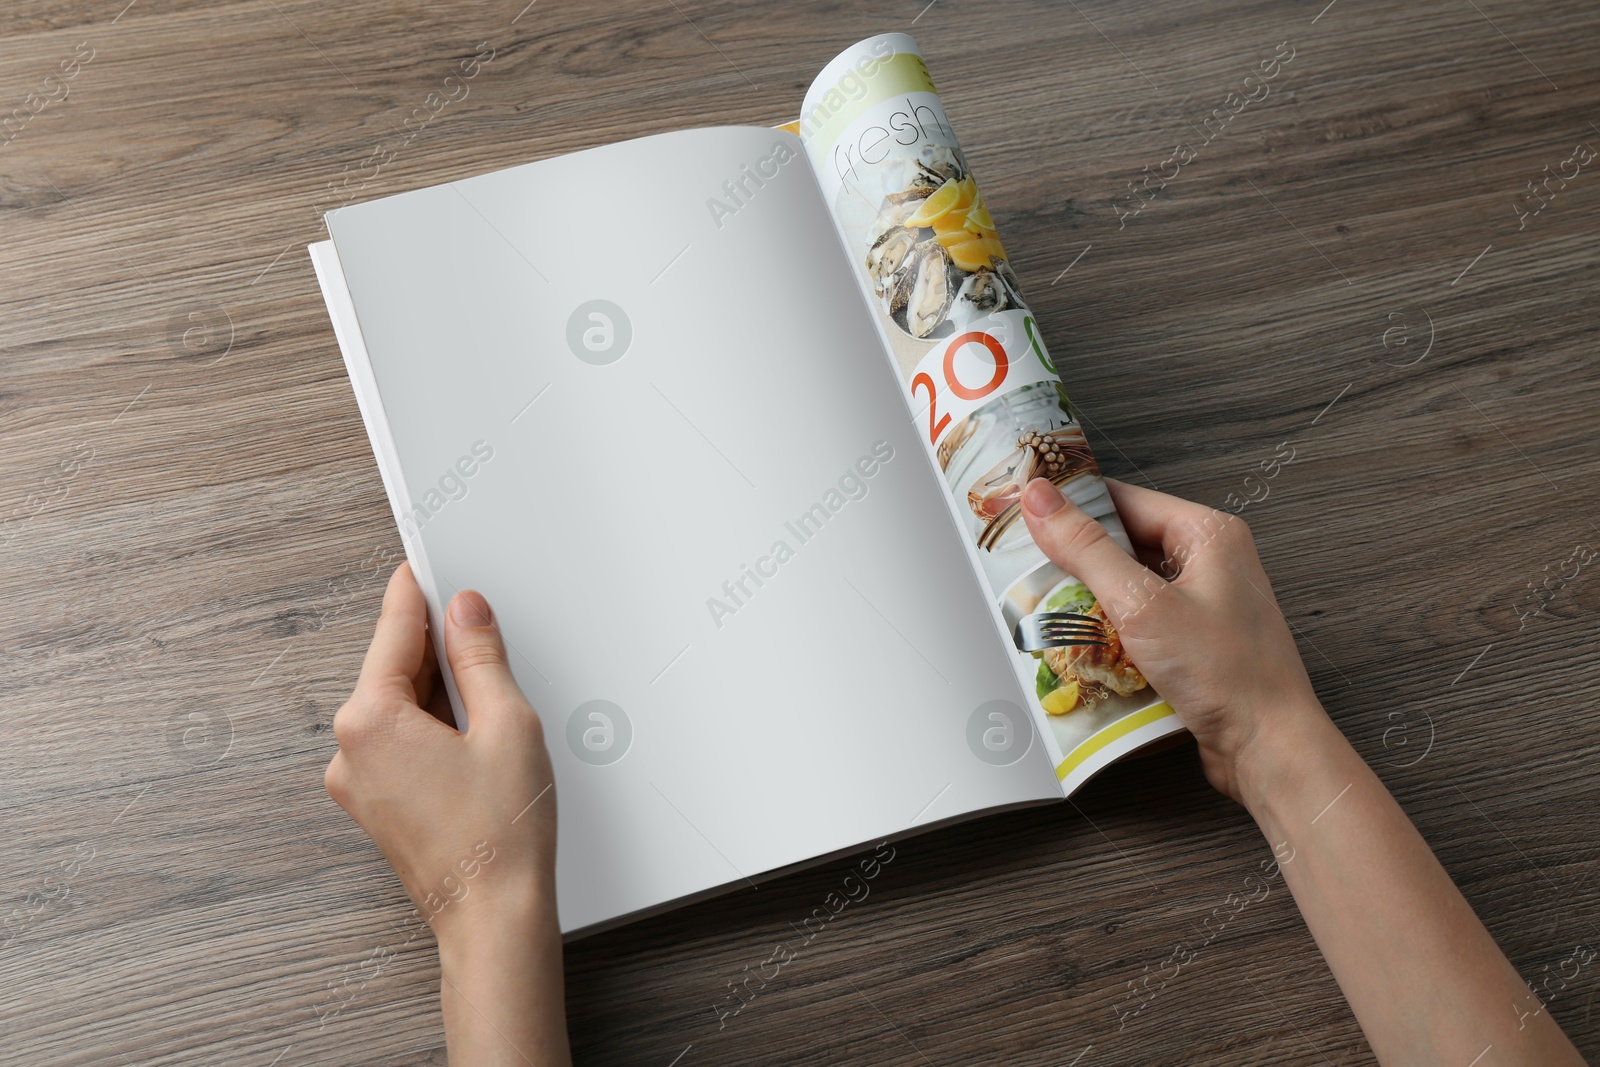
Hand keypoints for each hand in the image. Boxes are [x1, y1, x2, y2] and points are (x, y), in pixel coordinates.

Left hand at [325, 563, 569, 1065]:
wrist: (493, 917)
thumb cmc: (500, 836)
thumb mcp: (506, 723)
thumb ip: (480, 657)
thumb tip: (465, 614)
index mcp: (369, 720)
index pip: (394, 631)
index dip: (418, 592)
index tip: (424, 564)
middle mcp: (350, 751)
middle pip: (393, 670)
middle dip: (437, 651)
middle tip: (482, 637)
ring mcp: (357, 783)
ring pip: (397, 708)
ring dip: (437, 696)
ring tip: (491, 714)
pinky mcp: (374, 806)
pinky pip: (398, 744)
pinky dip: (431, 731)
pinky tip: (473, 743)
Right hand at [1020, 476, 1323, 803]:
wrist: (1268, 748)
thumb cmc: (1229, 676)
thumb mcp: (1142, 605)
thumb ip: (1087, 549)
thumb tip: (1042, 499)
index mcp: (1208, 533)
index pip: (1123, 499)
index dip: (1072, 505)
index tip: (1023, 512)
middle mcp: (1209, 560)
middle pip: (1123, 541)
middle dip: (1078, 559)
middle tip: (1029, 568)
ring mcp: (1204, 600)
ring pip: (1127, 582)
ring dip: (1091, 598)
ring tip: (1053, 609)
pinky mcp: (1194, 638)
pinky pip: (1139, 617)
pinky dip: (1110, 627)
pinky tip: (1087, 643)